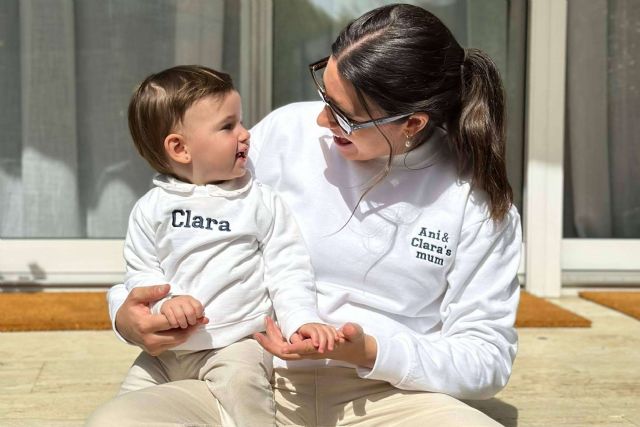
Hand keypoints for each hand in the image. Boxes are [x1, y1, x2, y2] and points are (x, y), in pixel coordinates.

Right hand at [115, 284, 207, 355]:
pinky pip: (173, 344)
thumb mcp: (136, 295)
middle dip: (190, 326)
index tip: (194, 310)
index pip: (170, 321)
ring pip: (177, 341)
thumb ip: (151, 290)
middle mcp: (148, 340)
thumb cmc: (131, 308)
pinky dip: (180, 336)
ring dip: (188, 332)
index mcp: (144, 325)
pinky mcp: (155, 352)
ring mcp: (152, 348)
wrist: (122, 326)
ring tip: (195, 321)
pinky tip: (185, 326)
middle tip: (201, 318)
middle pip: (177, 335)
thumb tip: (168, 287)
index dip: (184, 315)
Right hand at [160, 295, 204, 328]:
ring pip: (180, 316)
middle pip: (190, 312)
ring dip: (183, 324)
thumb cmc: (183, 310)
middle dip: (191, 321)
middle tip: (190, 323)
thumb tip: (206, 320)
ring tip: (183, 325)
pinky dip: (175, 324)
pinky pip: (171, 318)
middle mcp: (182, 299)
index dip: (199, 315)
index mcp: (190, 299)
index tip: (197, 319)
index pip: (198, 307)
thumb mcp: (193, 312)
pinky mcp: (165, 307)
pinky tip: (176, 325)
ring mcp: (173, 302)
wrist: (169, 306)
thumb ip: (200, 317)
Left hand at [254, 317, 376, 367]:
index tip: (283, 347)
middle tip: (258, 333)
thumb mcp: (355, 335)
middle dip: (271, 345)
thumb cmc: (352, 341)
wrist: (351, 348)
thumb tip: (347, 329)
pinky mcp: (302, 346)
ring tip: (266, 321)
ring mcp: (304, 351)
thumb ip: (352, 332)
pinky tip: (273, 325)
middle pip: (286, 354)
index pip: (306, 350)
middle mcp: (310, 353)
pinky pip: (285, 343)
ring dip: (272, 337)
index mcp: (321, 349)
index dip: (295, 349)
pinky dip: (277, 335)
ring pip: (283, 349)